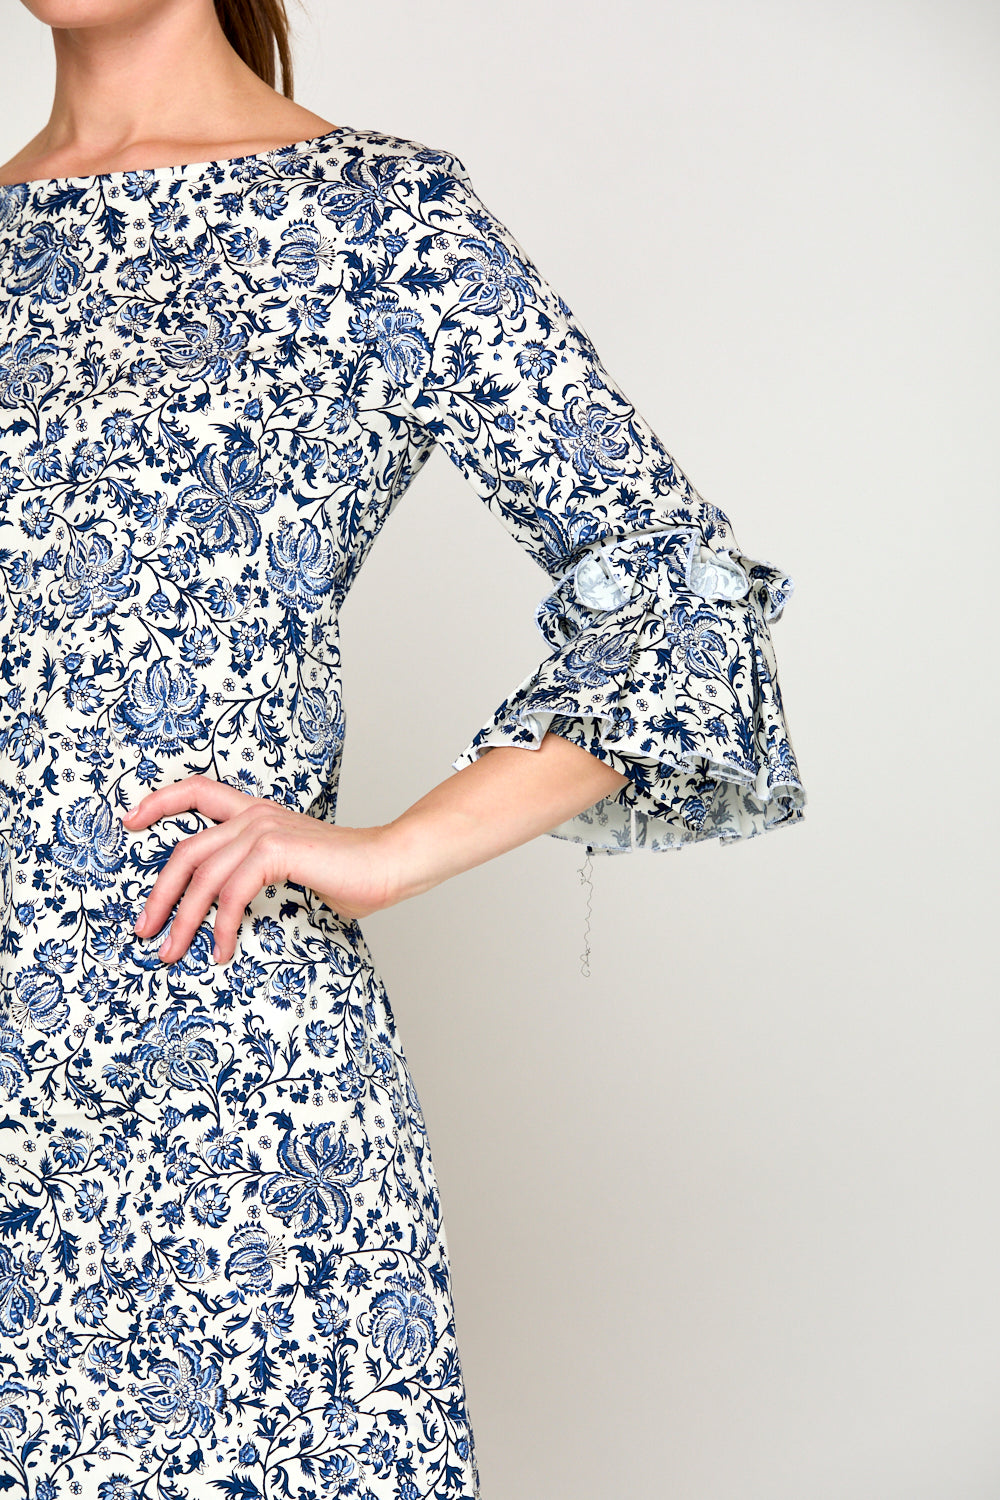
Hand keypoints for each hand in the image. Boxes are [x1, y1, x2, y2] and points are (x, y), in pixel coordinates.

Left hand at [121, 775, 399, 965]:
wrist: (391, 864)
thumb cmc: (350, 873)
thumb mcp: (292, 867)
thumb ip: (256, 874)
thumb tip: (224, 910)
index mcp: (257, 812)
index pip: (198, 791)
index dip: (159, 802)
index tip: (130, 821)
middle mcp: (255, 814)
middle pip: (187, 850)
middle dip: (159, 894)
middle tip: (145, 930)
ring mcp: (264, 829)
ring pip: (203, 876)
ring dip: (183, 921)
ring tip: (173, 952)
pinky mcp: (276, 850)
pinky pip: (231, 893)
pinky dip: (220, 927)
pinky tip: (222, 951)